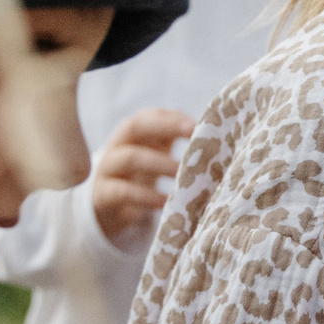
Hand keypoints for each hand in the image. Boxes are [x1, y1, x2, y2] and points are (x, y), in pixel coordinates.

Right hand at [91, 108, 194, 244]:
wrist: (108, 207)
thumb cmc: (142, 176)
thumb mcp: (156, 155)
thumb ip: (178, 144)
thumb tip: (220, 140)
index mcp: (133, 132)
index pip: (150, 115)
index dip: (173, 117)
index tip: (199, 124)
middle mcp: (117, 144)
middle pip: (134, 126)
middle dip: (164, 126)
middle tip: (193, 133)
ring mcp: (107, 169)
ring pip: (129, 158)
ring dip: (159, 163)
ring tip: (183, 173)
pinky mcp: (103, 195)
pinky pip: (123, 192)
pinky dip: (146, 196)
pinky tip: (166, 202)